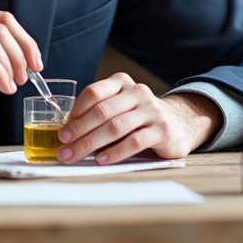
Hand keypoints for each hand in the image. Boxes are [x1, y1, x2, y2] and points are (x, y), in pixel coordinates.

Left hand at [56, 73, 220, 164]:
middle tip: (63, 146)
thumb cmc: (139, 118)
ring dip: (91, 143)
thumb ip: (98, 114)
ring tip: (75, 155)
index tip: (63, 131)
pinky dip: (115, 152)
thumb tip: (68, 134)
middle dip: (79, 130)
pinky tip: (102, 160)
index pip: (94, 92)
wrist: (179, 123)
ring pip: (116, 126)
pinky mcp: (163, 130)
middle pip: (102, 111)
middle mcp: (137, 92)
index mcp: (122, 83)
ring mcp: (152, 110)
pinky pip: (135, 141)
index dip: (76, 112)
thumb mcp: (119, 107)